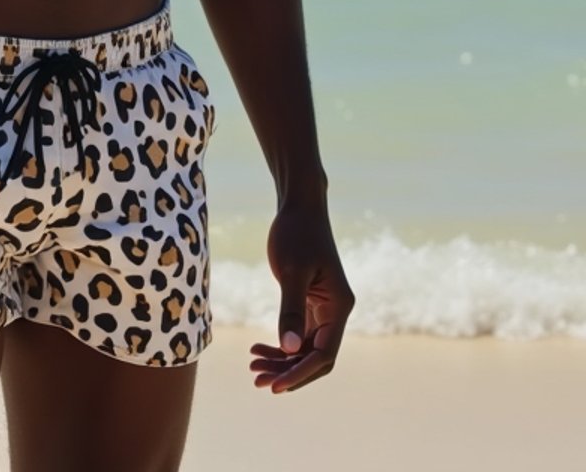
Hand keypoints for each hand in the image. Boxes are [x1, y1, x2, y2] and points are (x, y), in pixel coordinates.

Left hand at [250, 202, 353, 392]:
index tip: (273, 386)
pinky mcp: (311, 302)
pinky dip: (280, 346)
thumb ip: (290, 310)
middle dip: (288, 372)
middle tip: (256, 380)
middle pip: (315, 357)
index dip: (299, 374)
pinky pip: (298, 335)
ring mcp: (324, 309)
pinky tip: (258, 350)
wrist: (299, 206)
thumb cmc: (296, 233)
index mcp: (339, 307)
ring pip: (305, 349)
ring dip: (282, 362)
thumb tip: (288, 349)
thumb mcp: (291, 271)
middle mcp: (336, 312)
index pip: (323, 355)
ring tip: (253, 368)